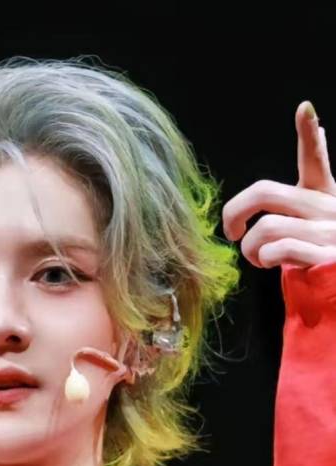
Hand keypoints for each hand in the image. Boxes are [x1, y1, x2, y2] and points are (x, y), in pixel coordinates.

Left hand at [222, 102, 335, 268]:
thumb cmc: (317, 255)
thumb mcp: (312, 219)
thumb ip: (307, 184)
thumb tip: (318, 126)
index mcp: (323, 195)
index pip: (315, 160)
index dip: (308, 134)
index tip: (303, 109)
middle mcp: (327, 208)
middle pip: (265, 192)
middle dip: (235, 211)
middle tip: (232, 232)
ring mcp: (328, 232)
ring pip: (266, 227)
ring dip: (250, 249)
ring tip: (258, 258)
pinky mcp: (324, 257)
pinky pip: (278, 250)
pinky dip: (265, 260)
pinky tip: (270, 265)